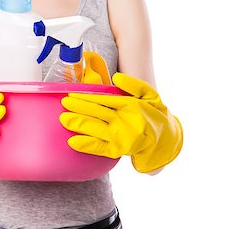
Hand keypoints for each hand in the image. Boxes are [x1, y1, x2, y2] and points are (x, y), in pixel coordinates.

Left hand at [59, 73, 182, 172]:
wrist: (164, 142)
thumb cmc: (155, 115)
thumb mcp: (151, 96)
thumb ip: (135, 85)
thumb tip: (116, 77)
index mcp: (131, 106)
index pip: (105, 99)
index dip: (87, 96)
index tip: (73, 93)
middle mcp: (124, 121)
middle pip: (97, 112)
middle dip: (79, 107)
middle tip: (64, 102)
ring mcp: (120, 137)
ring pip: (95, 129)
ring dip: (78, 124)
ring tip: (63, 119)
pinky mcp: (118, 150)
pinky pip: (99, 148)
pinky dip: (86, 145)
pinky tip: (73, 142)